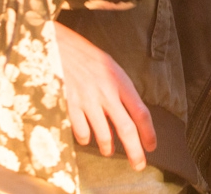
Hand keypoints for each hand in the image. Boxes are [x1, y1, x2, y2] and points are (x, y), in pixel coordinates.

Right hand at [55, 24, 156, 167]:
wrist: (59, 45)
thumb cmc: (86, 57)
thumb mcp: (110, 68)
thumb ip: (120, 91)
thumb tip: (128, 116)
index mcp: (120, 81)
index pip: (141, 112)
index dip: (149, 133)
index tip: (152, 146)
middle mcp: (106, 92)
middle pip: (126, 128)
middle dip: (135, 151)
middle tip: (139, 165)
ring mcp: (88, 99)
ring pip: (104, 135)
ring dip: (108, 147)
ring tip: (109, 150)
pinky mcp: (70, 104)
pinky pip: (82, 132)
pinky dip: (85, 138)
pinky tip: (86, 136)